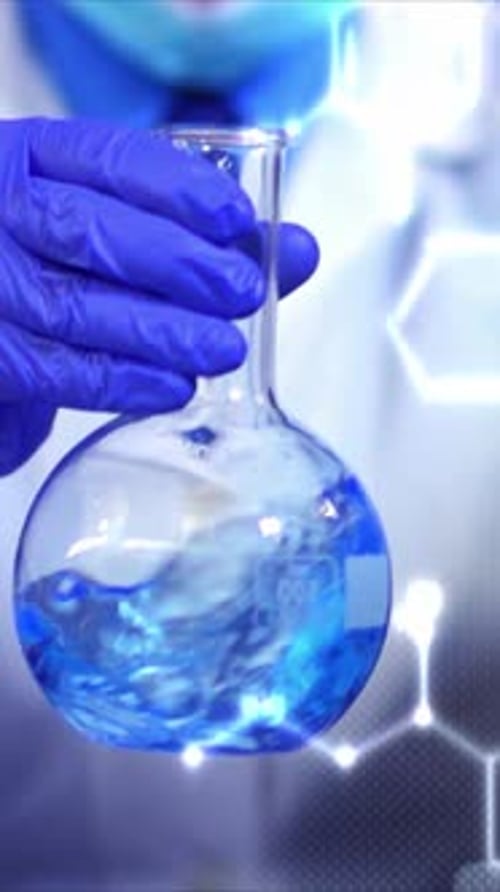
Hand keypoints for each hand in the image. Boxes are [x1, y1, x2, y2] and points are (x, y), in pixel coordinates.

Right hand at [0, 117, 318, 473]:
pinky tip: (172, 387)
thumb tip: (297, 252)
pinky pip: (55, 369)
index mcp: (29, 163)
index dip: (177, 186)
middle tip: (240, 291)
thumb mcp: (121, 245)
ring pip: (74, 304)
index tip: (237, 219)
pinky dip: (120, 380)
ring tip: (222, 350)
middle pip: (87, 228)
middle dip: (176, 261)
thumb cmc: (64, 281)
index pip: (106, 157)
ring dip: (160, 330)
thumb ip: (207, 246)